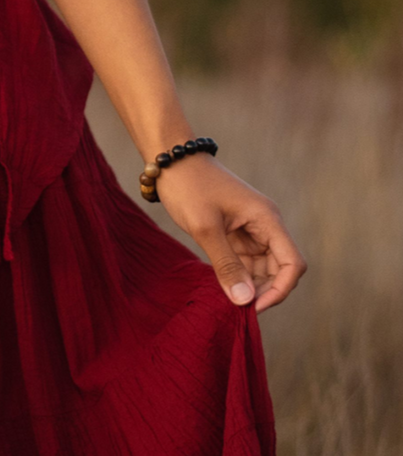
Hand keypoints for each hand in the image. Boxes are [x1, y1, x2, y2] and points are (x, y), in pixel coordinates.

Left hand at [156, 153, 306, 313]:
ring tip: (229, 298)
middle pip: (281, 269)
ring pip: (264, 268)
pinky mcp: (237, 231)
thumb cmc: (189, 186)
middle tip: (238, 306)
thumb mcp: (205, 227)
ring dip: (251, 285)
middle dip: (265, 290)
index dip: (280, 290)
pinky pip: (247, 261)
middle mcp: (266, 224)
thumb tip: (245, 301)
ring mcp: (252, 228)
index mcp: (267, 219)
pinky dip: (239, 275)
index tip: (254, 306)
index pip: (293, 263)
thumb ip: (226, 265)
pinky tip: (224, 285)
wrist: (171, 159)